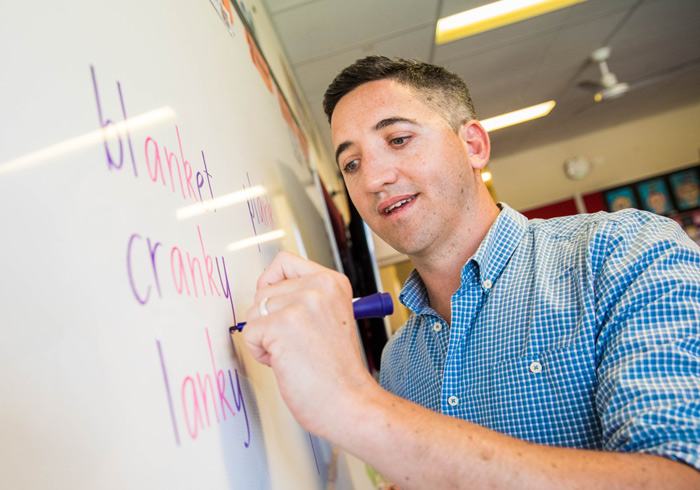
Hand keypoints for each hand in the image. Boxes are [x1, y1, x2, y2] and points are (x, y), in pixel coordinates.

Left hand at [241, 252, 373, 435]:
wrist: (350, 403)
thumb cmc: (338, 372)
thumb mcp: (330, 318)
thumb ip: (306, 299)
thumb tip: (267, 294)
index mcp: (332, 282)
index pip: (283, 262)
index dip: (271, 284)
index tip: (275, 305)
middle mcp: (319, 287)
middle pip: (263, 290)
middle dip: (269, 320)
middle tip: (295, 343)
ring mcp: (301, 304)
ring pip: (254, 312)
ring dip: (265, 338)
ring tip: (293, 354)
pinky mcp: (282, 325)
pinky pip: (250, 333)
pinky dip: (261, 353)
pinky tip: (285, 363)